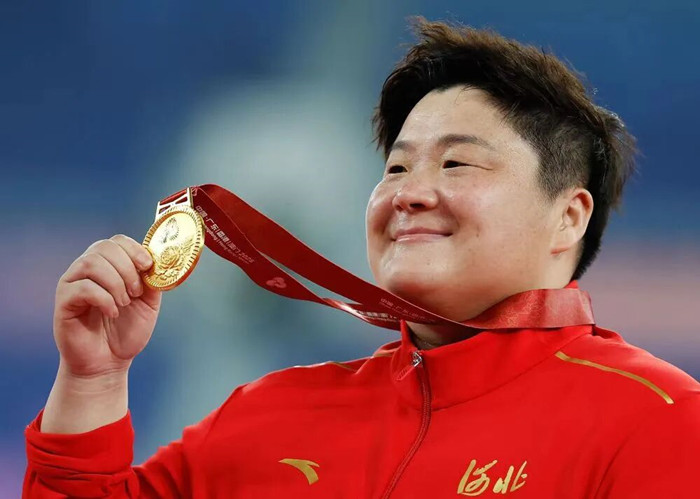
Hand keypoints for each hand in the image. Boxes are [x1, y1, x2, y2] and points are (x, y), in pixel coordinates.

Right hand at [53, 234, 161, 376]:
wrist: (108, 363)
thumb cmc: (126, 331)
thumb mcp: (149, 304)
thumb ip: (153, 282)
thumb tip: (159, 263)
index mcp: (109, 266)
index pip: (116, 241)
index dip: (134, 248)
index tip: (147, 265)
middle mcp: (87, 270)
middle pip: (103, 247)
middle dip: (127, 268)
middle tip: (136, 292)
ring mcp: (73, 284)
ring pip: (91, 264)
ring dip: (115, 283)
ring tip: (125, 303)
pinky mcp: (64, 301)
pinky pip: (81, 288)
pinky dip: (104, 298)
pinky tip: (113, 312)